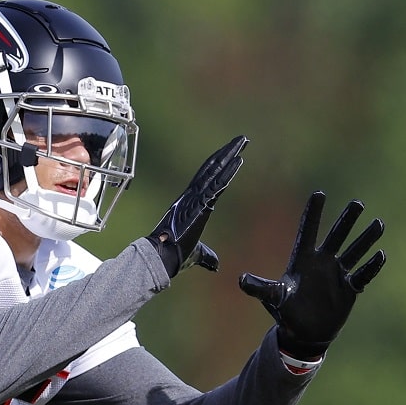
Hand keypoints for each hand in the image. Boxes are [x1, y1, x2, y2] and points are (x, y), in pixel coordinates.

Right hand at [146, 135, 248, 276]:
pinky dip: (228, 172)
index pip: (208, 179)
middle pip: (212, 168)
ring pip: (215, 171)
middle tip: (241, 139)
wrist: (163, 257)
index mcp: (191, 203)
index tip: (231, 153)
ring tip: (242, 141)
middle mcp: (192, 195)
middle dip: (227, 153)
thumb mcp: (197, 254)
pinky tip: (238, 160)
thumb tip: (215, 265)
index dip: (220, 165)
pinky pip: (217, 184)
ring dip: (229, 155)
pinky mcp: (200, 203)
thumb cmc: (176, 255)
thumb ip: (206, 256)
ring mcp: (195, 197)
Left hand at [239, 191, 384, 358]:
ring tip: (378, 224)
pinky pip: (363, 274)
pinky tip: (380, 255)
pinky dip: (372, 266)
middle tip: (357, 203)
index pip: (309, 231)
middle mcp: (322, 262)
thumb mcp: (273, 299)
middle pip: (336, 236)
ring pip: (354, 251)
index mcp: (303, 260)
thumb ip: (260, 288)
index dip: (313, 213)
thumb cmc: (286, 313)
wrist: (304, 334)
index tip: (319, 193)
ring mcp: (337, 273)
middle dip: (347, 220)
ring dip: (366, 239)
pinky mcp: (349, 288)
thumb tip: (241, 280)